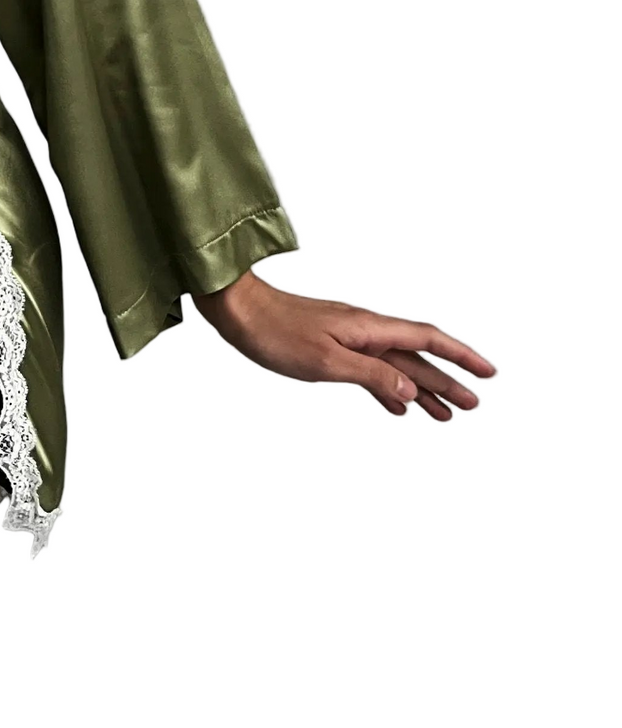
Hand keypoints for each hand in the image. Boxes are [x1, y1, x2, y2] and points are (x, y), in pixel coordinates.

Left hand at [194, 271, 495, 418]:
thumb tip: (412, 393)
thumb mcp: (326, 361)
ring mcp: (348, 337)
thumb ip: (371, 375)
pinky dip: (390, 389)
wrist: (237, 311)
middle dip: (448, 380)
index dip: (460, 355)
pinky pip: (372, 369)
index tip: (489, 373)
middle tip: (474, 406)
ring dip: (422, 388)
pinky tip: (398, 407)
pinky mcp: (331, 347)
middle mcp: (365, 329)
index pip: (427, 338)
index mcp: (369, 327)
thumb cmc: (276, 332)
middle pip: (417, 356)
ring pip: (396, 365)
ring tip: (446, 416)